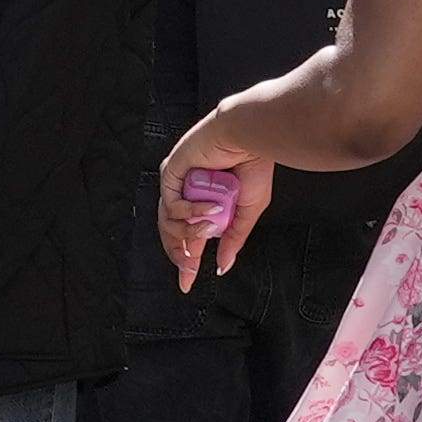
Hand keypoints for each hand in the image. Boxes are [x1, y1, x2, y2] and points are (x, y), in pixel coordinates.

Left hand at [160, 130, 272, 287]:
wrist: (249, 137)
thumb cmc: (253, 166)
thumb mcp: (246, 211)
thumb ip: (232, 239)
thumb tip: (222, 266)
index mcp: (205, 203)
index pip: (189, 236)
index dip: (187, 262)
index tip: (187, 283)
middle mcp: (188, 194)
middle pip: (171, 233)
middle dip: (180, 253)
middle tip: (189, 269)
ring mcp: (178, 184)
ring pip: (168, 222)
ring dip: (191, 229)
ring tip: (212, 224)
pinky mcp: (171, 172)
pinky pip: (172, 204)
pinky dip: (191, 210)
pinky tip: (210, 206)